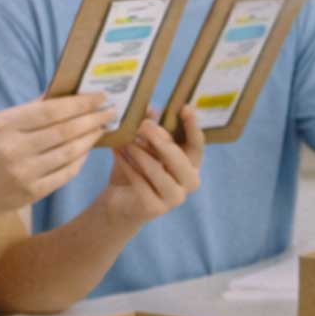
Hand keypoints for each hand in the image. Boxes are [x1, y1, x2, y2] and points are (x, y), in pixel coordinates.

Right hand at [0, 95, 111, 218]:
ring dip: (91, 138)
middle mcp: (14, 149)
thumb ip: (29, 109)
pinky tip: (88, 148)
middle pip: (64, 130)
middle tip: (110, 110)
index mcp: (4, 126)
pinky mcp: (33, 191)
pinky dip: (81, 158)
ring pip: (69, 152)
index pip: (50, 111)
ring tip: (102, 127)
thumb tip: (62, 91)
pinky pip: (66, 172)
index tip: (99, 96)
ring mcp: (24, 172)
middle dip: (92, 118)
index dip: (79, 103)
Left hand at [98, 107, 204, 226]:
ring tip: (125, 140)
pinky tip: (117, 152)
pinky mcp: (155, 208)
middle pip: (179, 158)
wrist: (118, 203)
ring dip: (139, 152)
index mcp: (191, 164)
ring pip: (157, 169)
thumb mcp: (142, 147)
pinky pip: (140, 182)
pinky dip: (127, 165)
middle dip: (160, 140)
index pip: (197, 144)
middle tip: (143, 125)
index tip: (185, 107)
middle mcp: (190, 182)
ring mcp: (175, 197)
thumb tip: (150, 109)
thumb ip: (149, 130)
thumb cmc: (135, 171)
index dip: (192, 126)